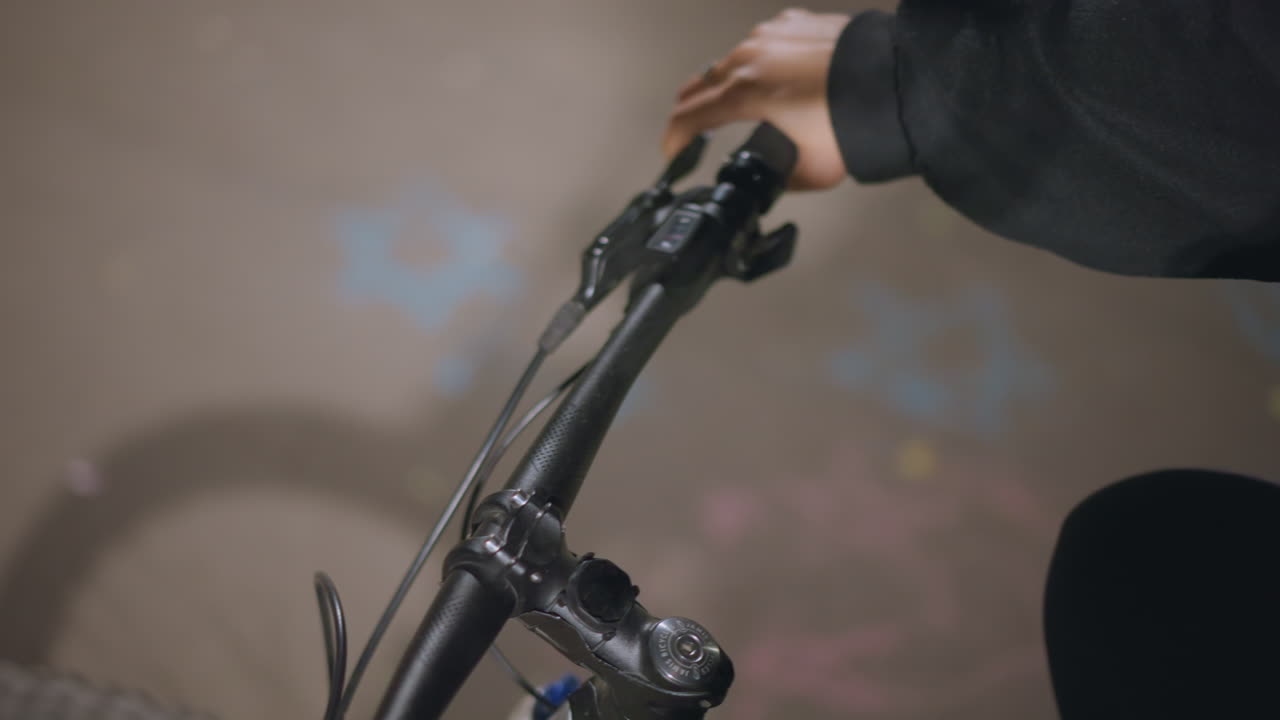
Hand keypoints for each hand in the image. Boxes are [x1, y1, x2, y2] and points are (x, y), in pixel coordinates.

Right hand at [662, 8, 852, 191]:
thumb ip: (782, 176)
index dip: (673, 139)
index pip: (689, 116)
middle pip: (701, 84)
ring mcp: (772, 35)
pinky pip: (764, 43)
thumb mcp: (812, 171)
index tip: (671, 152)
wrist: (896, 81)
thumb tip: (779, 178)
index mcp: (745, 93)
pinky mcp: (795, 23)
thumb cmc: (859, 119)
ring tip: (731, 102)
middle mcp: (751, 58)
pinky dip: (760, 62)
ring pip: (731, 61)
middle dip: (691, 109)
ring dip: (725, 83)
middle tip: (689, 128)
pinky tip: (772, 77)